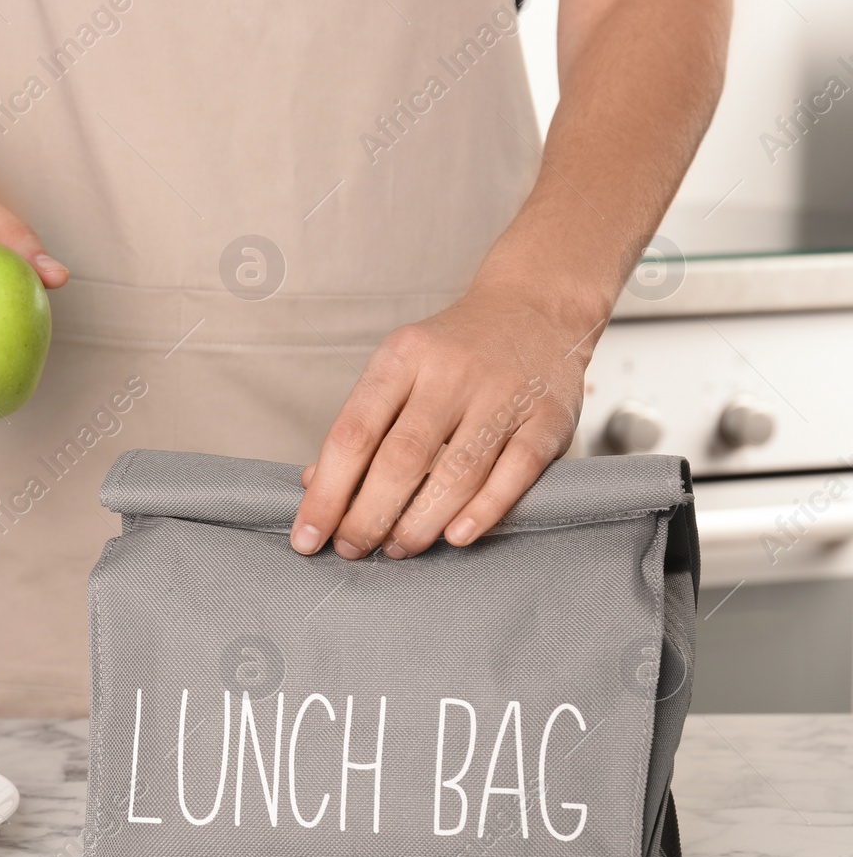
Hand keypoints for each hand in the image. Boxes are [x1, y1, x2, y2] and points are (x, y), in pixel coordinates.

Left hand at [289, 289, 600, 558]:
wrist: (536, 306)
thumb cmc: (453, 352)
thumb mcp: (398, 369)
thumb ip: (362, 426)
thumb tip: (316, 486)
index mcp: (402, 357)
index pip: (353, 434)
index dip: (327, 493)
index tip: (307, 537)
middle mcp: (451, 372)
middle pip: (402, 458)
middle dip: (369, 516)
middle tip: (351, 550)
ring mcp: (504, 394)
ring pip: (457, 472)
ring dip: (420, 522)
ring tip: (397, 549)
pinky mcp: (549, 417)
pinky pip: (515, 472)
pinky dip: (483, 511)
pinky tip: (454, 537)